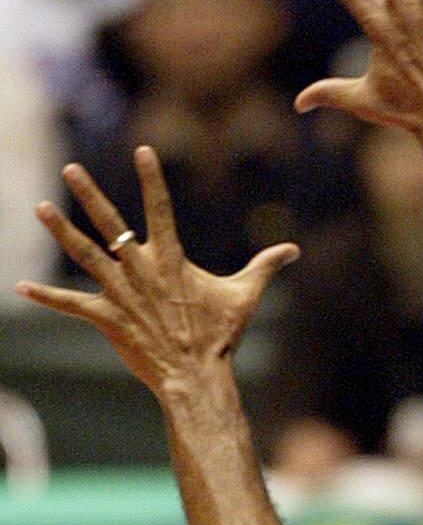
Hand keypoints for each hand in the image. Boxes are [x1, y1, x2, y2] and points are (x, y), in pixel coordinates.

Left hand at [17, 151, 297, 399]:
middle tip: (71, 169)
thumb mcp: (245, 296)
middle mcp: (142, 270)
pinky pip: (72, 305)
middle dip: (90, 195)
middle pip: (111, 225)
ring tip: (41, 207)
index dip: (153, 179)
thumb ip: (265, 266)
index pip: (161, 209)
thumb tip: (294, 250)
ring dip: (61, 231)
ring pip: (86, 255)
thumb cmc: (221, 336)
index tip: (143, 150)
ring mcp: (122, 293)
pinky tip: (21, 288)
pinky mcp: (107, 318)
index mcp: (172, 260)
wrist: (196, 375)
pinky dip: (47, 297)